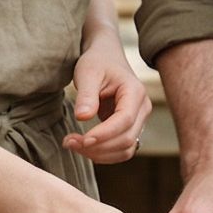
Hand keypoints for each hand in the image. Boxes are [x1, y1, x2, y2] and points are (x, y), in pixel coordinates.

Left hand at [64, 37, 152, 164]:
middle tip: (69, 142)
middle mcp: (142, 108)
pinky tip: (83, 147)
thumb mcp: (88, 72)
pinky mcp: (130, 128)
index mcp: (135, 92)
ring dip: (100, 154)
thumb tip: (82, 117)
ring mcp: (138, 120)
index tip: (82, 140)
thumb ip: (86, 95)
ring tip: (72, 144)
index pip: (124, 120)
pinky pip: (121, 150)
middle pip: (126, 139)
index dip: (104, 134)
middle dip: (98, 147)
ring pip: (126, 149)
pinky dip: (103, 154)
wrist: (106, 58)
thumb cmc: (97, 62)